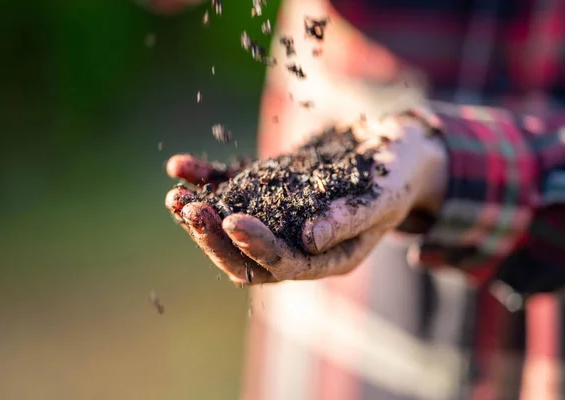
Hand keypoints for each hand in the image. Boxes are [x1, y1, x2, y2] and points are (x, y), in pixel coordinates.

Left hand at [165, 116, 446, 284]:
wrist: (392, 148)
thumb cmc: (396, 173)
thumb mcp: (381, 194)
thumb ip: (350, 218)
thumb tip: (310, 240)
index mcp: (327, 258)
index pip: (283, 264)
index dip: (255, 247)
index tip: (232, 221)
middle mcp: (298, 244)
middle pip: (245, 253)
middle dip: (214, 235)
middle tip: (188, 210)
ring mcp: (279, 217)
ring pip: (230, 224)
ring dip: (201, 212)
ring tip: (174, 195)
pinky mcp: (269, 191)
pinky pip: (231, 189)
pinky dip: (206, 179)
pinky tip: (180, 166)